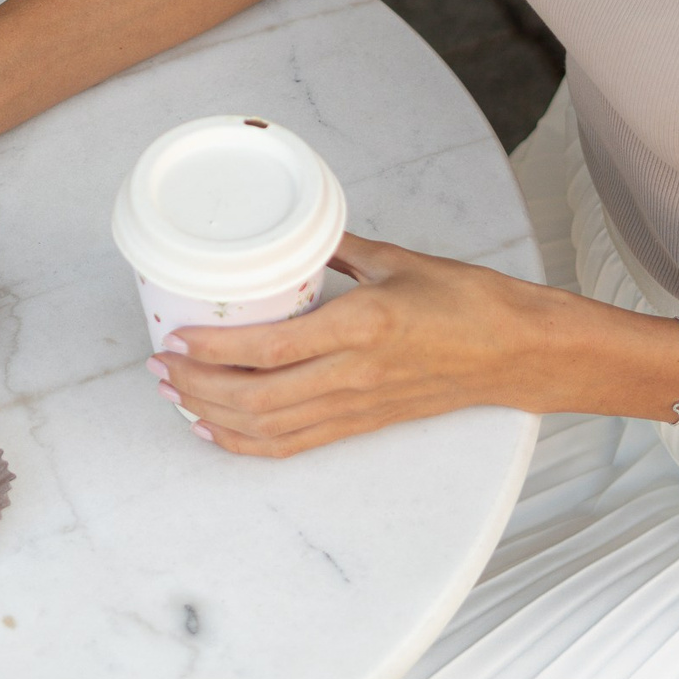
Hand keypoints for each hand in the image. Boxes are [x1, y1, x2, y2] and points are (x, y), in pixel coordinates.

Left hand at [150, 234, 549, 457]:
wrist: (518, 351)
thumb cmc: (469, 300)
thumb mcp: (399, 258)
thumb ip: (341, 247)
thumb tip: (298, 235)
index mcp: (362, 325)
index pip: (271, 348)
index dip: (215, 350)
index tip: (177, 337)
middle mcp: (354, 374)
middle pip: (257, 398)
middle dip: (196, 388)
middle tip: (159, 368)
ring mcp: (358, 405)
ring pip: (270, 428)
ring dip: (213, 415)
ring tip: (175, 395)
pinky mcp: (364, 424)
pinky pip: (296, 443)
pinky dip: (249, 443)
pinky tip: (219, 429)